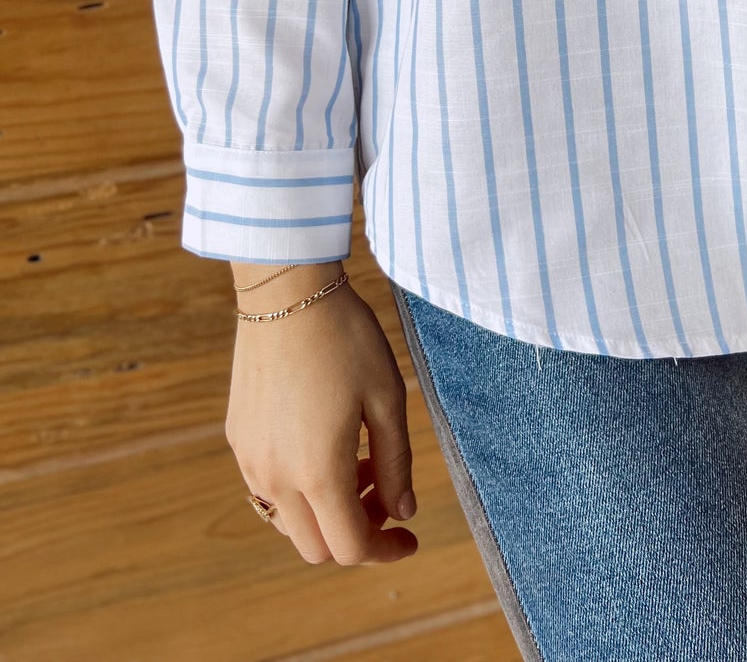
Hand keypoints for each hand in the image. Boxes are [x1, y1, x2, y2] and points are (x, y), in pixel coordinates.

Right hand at [225, 273, 419, 565]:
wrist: (287, 293)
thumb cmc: (346, 340)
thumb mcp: (387, 399)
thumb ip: (395, 463)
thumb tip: (404, 512)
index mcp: (318, 473)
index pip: (350, 548)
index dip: (386, 552)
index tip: (411, 537)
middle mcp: (276, 478)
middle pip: (317, 548)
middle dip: (356, 533)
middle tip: (384, 491)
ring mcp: (250, 461)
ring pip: (289, 524)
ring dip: (326, 513)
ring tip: (357, 464)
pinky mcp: (238, 440)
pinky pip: (268, 491)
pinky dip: (300, 491)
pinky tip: (323, 448)